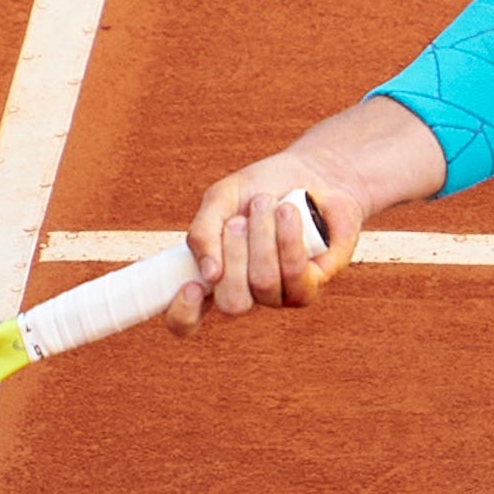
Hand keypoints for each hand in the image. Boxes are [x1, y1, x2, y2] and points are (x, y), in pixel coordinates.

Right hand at [172, 161, 353, 331]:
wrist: (309, 174)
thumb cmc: (261, 190)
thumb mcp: (221, 200)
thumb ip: (203, 232)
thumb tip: (208, 274)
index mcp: (211, 278)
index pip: (187, 320)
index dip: (183, 312)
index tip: (191, 286)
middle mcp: (243, 293)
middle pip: (231, 302)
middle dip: (234, 255)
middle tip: (240, 220)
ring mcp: (277, 295)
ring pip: (263, 283)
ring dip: (262, 236)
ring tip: (267, 204)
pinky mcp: (308, 288)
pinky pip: (294, 274)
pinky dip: (288, 238)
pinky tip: (288, 212)